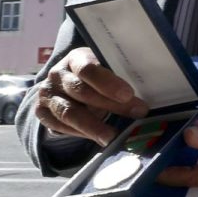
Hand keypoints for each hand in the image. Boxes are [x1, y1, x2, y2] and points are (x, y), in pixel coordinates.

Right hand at [32, 46, 146, 145]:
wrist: (65, 82)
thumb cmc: (96, 75)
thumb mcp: (107, 67)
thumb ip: (122, 74)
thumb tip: (155, 87)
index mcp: (75, 58)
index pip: (88, 69)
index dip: (108, 82)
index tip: (128, 94)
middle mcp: (57, 75)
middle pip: (81, 92)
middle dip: (110, 105)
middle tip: (136, 114)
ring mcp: (47, 94)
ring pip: (69, 112)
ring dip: (93, 126)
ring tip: (113, 137)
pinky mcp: (42, 112)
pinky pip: (59, 126)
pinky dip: (79, 133)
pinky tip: (97, 138)